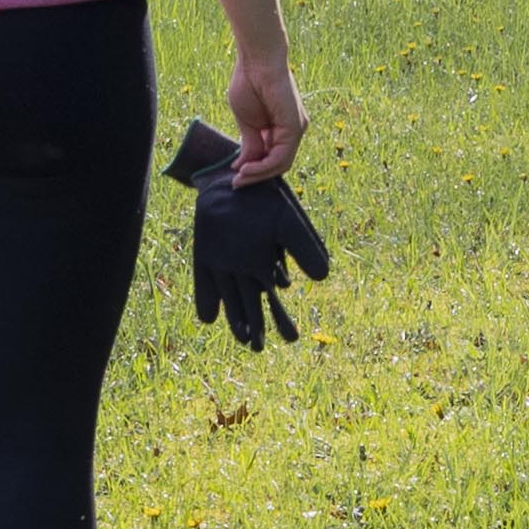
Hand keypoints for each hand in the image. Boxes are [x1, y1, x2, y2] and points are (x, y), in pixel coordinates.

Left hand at [171, 121, 334, 349]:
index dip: (280, 322)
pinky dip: (207, 300)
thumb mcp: (289, 224)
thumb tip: (323, 277)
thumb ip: (305, 249)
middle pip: (251, 306)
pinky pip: (205, 282)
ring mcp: (223, 264)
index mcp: (265, 265)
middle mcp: (244, 269)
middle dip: (257, 328)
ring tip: (244, 340)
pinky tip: (210, 317)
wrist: (234, 177)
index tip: (291, 340)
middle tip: (259, 350)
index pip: (273, 301)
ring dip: (236, 320)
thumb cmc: (265, 200)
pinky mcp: (205, 254)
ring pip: (230, 299)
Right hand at [221, 47, 302, 179]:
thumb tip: (243, 167)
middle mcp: (293, 131)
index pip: (272, 159)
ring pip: (281, 163)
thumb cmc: (249, 84)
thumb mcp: (247, 123)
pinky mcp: (294, 127)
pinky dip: (264, 165)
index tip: (235, 176)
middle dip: (256, 176)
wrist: (255, 61)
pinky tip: (247, 168)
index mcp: (281, 129)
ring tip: (239, 176)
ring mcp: (296, 129)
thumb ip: (250, 145)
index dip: (254, 171)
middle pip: (278, 164)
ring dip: (259, 174)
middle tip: (236, 183)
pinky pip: (282, 155)